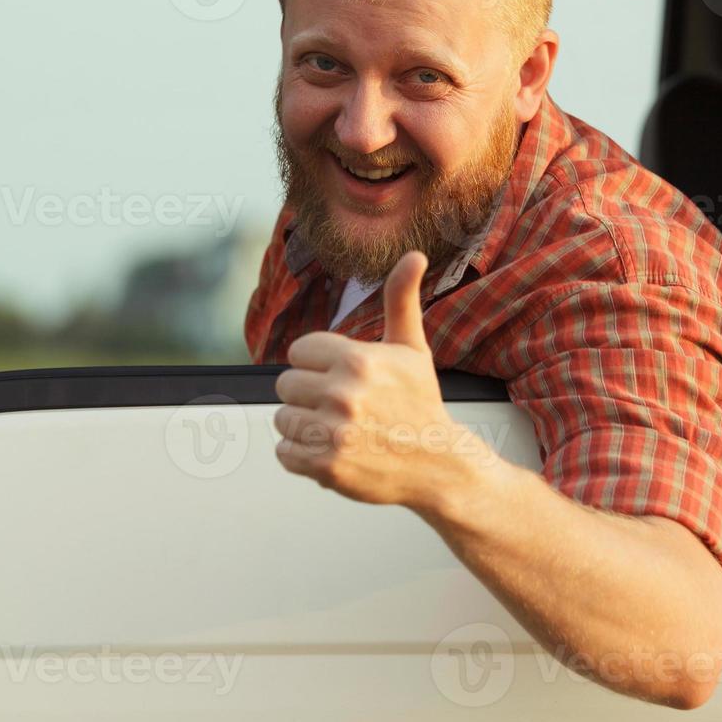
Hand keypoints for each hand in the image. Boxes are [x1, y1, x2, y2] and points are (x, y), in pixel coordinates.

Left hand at [273, 251, 472, 508]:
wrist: (438, 465)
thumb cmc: (420, 404)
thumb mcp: (411, 348)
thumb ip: (401, 299)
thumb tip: (415, 254)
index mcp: (357, 359)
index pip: (297, 351)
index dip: (317, 364)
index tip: (340, 377)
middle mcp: (342, 394)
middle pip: (285, 385)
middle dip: (308, 395)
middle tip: (340, 407)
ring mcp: (333, 433)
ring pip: (282, 419)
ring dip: (304, 426)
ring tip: (338, 429)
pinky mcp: (326, 466)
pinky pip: (283, 453)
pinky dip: (301, 455)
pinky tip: (331, 450)